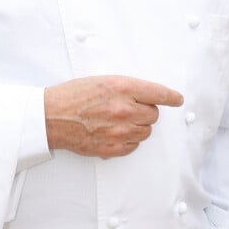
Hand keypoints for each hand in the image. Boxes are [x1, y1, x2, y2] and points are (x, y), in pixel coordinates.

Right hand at [44, 75, 183, 158]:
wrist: (51, 117)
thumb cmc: (72, 96)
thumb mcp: (101, 81)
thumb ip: (126, 88)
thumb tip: (148, 97)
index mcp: (121, 87)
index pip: (157, 92)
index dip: (170, 97)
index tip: (177, 99)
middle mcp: (123, 109)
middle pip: (153, 114)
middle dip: (144, 111)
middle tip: (127, 108)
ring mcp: (119, 130)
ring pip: (145, 131)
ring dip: (137, 126)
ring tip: (117, 121)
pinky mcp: (113, 147)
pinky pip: (134, 146)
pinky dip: (128, 140)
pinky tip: (113, 133)